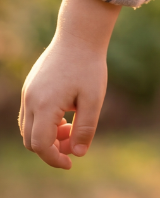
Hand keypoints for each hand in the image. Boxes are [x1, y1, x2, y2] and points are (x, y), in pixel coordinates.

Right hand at [19, 0, 119, 168]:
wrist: (79, 35)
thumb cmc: (89, 66)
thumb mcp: (94, 99)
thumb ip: (86, 128)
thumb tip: (78, 153)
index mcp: (45, 105)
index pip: (41, 145)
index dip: (55, 158)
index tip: (71, 162)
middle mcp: (30, 100)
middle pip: (31, 140)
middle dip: (51, 148)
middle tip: (74, 140)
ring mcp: (28, 92)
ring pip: (28, 128)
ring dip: (47, 135)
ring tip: (72, 124)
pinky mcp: (30, 86)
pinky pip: (30, 114)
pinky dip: (44, 122)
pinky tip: (66, 112)